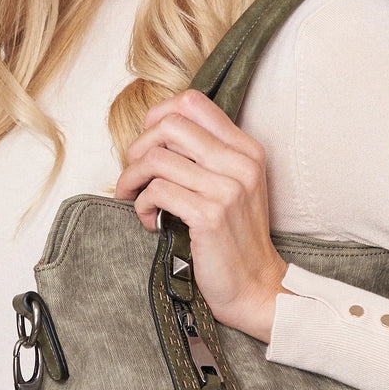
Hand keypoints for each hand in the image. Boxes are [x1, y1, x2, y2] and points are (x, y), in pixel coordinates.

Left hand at [114, 88, 290, 341]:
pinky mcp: (209, 215)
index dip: (158, 116)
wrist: (255, 286)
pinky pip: (157, 191)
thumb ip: (206, 157)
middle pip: (170, 124)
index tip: (147, 144)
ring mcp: (227, 189)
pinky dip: (142, 205)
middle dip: (139, 147)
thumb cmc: (234, 238)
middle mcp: (240, 163)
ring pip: (157, 158)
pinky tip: (150, 221)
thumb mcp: (232, 187)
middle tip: (135, 175)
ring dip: (133, 179)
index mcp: (246, 150)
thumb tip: (156, 136)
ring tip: (136, 199)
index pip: (193, 103)